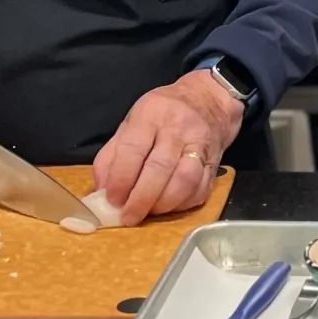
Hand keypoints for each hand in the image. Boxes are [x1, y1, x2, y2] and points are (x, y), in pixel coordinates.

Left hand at [93, 69, 241, 224]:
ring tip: (148, 213)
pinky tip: (168, 207)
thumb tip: (102, 190)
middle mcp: (178, 128)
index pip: (134, 149)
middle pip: (160, 168)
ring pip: (184, 181)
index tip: (112, 199)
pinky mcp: (215, 163)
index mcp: (151, 114)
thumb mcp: (130, 123)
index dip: (121, 178)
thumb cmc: (162, 114)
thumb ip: (112, 155)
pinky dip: (181, 205)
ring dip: (163, 204)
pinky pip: (199, 190)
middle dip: (141, 198)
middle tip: (128, 217)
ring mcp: (200, 145)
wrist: (207, 101)